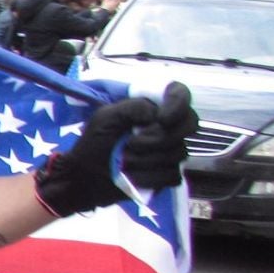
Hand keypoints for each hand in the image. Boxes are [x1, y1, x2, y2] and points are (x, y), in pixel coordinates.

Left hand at [35, 82, 196, 215]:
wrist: (84, 176)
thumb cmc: (94, 143)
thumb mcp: (107, 117)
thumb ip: (133, 107)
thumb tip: (157, 113)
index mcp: (152, 109)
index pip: (181, 95)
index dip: (178, 105)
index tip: (162, 119)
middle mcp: (167, 128)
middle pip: (189, 124)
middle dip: (159, 137)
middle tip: (130, 144)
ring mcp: (169, 152)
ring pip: (178, 153)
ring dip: (146, 160)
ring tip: (122, 162)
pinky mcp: (166, 175)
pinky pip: (172, 175)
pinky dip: (149, 178)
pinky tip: (131, 177)